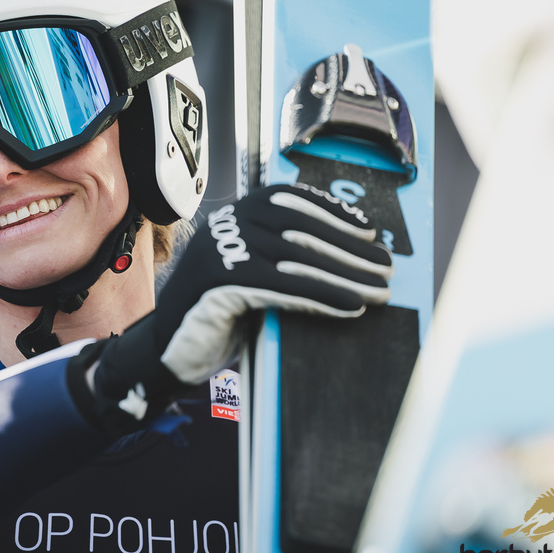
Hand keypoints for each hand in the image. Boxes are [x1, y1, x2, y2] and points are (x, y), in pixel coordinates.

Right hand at [67, 183, 392, 433]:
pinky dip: (320, 295)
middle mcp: (224, 225)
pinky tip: (349, 306)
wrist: (166, 352)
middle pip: (299, 228)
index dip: (332, 211)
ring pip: (295, 257)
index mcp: (233, 216)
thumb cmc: (217, 317)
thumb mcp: (251, 277)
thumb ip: (284, 262)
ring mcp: (218, 252)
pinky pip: (280, 286)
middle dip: (349, 248)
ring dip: (345, 274)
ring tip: (379, 290)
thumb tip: (349, 260)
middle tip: (387, 267)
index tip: (368, 228)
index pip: (289, 200)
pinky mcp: (217, 284)